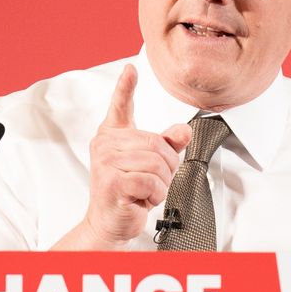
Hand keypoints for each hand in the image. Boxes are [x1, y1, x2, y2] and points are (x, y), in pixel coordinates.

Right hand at [52, 64, 190, 249]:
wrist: (110, 222)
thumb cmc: (127, 191)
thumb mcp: (151, 165)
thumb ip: (168, 145)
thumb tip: (184, 131)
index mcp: (113, 135)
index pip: (121, 106)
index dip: (126, 86)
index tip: (131, 69)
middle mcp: (106, 144)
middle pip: (157, 144)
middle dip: (167, 166)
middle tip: (154, 180)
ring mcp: (105, 162)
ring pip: (157, 164)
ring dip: (161, 183)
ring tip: (146, 190)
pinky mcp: (111, 182)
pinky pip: (150, 181)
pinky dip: (154, 194)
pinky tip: (141, 199)